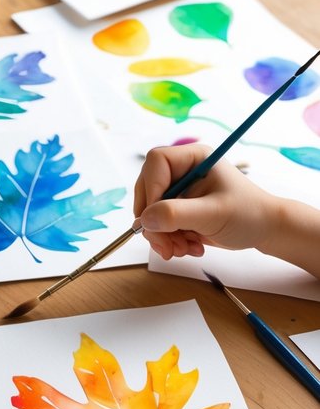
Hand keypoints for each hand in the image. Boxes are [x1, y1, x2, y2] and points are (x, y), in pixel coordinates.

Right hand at [134, 143, 275, 260]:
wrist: (263, 230)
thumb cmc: (247, 214)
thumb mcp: (213, 213)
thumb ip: (177, 214)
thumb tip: (145, 219)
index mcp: (192, 159)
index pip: (155, 163)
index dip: (151, 189)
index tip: (157, 217)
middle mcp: (181, 172)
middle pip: (147, 190)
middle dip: (154, 221)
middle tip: (167, 246)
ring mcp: (178, 192)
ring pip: (150, 212)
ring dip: (162, 236)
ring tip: (183, 250)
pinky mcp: (178, 210)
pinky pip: (158, 225)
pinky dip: (168, 240)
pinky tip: (189, 247)